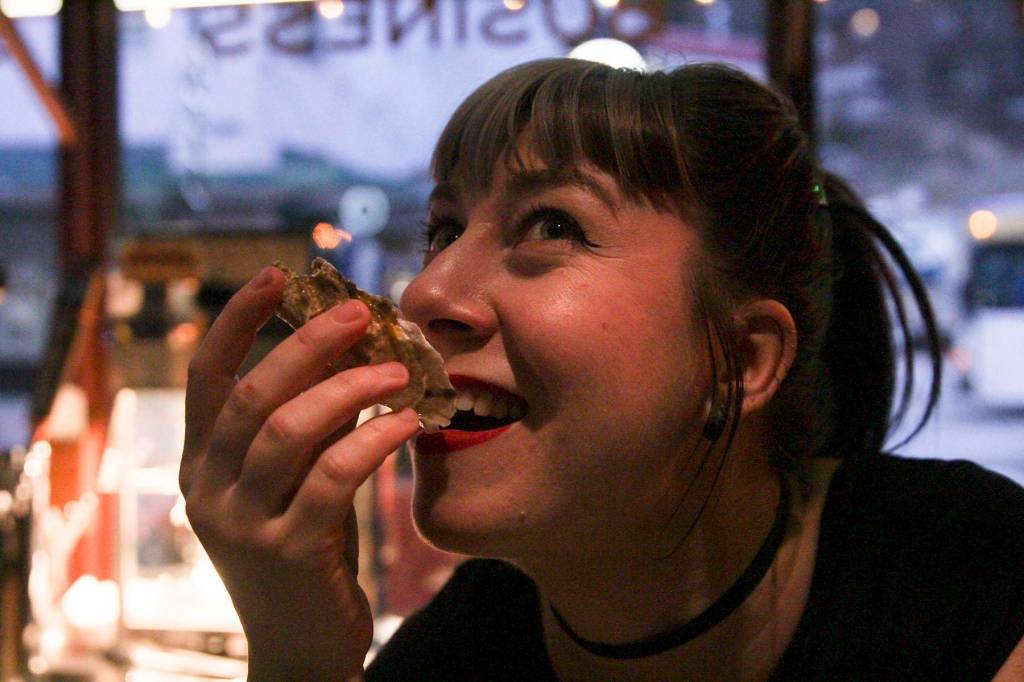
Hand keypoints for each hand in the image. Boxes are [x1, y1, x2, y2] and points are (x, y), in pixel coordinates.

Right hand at [179, 267, 420, 679]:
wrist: (303, 646)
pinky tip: (409, 422)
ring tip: (399, 369)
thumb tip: (347, 348)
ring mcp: (242, 524)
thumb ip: (306, 424)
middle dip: (307, 343)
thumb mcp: (295, 479)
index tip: (278, 275)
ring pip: (288, 431)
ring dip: (349, 388)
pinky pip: (332, 477)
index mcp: (202, 464)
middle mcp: (208, 489)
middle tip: (360, 311)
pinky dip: (373, 440)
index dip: (236, 321)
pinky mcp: (287, 552)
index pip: (205, 377)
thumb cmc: (307, 550)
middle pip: (252, 395)